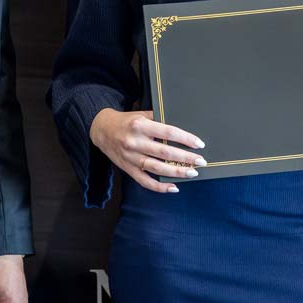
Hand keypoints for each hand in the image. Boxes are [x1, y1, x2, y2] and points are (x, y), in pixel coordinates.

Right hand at [89, 108, 205, 192]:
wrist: (101, 130)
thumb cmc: (126, 121)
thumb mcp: (141, 114)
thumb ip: (158, 119)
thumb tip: (181, 127)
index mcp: (141, 125)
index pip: (168, 132)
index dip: (185, 139)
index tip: (199, 144)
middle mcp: (135, 142)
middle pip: (165, 152)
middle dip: (185, 158)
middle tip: (201, 161)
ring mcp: (131, 157)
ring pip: (157, 167)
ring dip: (176, 172)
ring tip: (192, 173)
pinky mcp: (127, 169)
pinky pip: (144, 181)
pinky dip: (159, 186)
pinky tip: (173, 187)